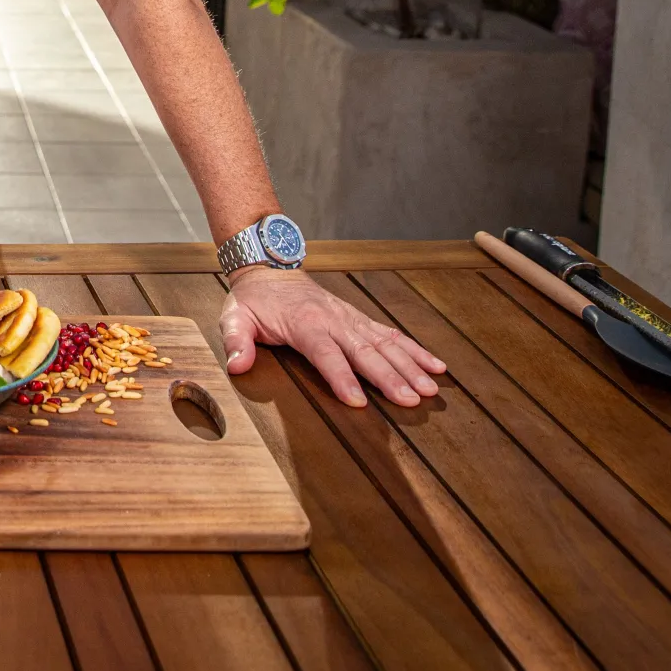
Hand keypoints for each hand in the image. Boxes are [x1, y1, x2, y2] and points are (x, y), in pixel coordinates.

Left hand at [219, 267, 444, 407]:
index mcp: (304, 323)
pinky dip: (415, 350)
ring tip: (430, 389)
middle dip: (389, 377)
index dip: (341, 378)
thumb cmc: (253, 300)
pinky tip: (436, 366)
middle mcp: (333, 320)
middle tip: (410, 400)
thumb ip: (236, 342)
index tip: (358, 402)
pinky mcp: (359, 320)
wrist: (270, 269)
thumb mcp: (234, 318)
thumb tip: (238, 367)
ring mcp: (350, 319)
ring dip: (409, 366)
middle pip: (364, 352)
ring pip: (384, 344)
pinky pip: (390, 335)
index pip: (325, 354)